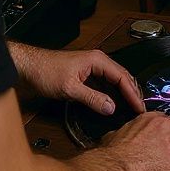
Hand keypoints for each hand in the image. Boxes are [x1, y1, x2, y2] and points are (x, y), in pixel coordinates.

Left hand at [8, 42, 144, 115]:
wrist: (29, 66)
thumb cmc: (46, 71)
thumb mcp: (70, 89)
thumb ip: (92, 98)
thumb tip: (111, 108)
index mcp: (98, 60)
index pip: (123, 77)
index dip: (133, 94)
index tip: (139, 107)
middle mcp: (98, 61)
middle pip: (123, 77)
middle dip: (133, 93)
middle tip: (140, 109)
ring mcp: (92, 67)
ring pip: (115, 80)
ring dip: (124, 93)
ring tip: (132, 107)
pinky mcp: (86, 73)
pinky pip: (105, 83)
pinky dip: (113, 93)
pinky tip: (114, 103)